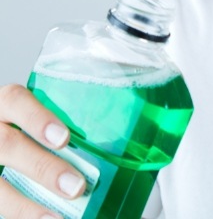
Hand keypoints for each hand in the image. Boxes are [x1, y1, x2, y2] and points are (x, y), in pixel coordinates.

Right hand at [0, 84, 85, 218]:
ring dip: (26, 206)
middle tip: (76, 186)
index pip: (15, 100)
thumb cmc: (23, 128)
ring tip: (56, 218)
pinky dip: (18, 216)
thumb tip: (108, 141)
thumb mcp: (30, 117)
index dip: (39, 119)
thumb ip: (57, 124)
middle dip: (43, 168)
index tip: (65, 138)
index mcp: (3, 105)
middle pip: (7, 145)